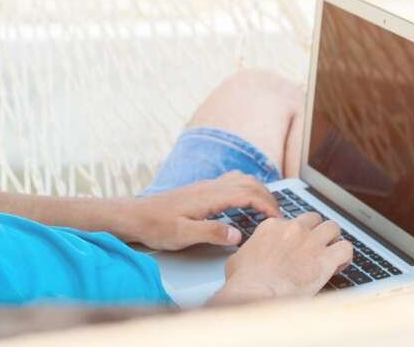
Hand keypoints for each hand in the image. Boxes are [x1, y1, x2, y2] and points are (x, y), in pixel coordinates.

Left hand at [123, 171, 282, 250]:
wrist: (134, 216)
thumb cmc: (156, 226)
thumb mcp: (183, 235)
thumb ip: (211, 233)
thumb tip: (237, 234)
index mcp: (209, 196)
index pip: (247, 194)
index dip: (266, 205)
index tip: (277, 218)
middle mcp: (209, 187)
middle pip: (247, 183)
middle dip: (267, 196)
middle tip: (279, 214)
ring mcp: (204, 187)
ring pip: (239, 179)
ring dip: (257, 189)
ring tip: (267, 205)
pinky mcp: (200, 190)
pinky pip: (230, 182)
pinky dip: (245, 188)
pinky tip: (244, 200)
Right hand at [210, 212, 352, 304]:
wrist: (256, 293)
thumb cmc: (245, 281)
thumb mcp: (238, 259)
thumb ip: (248, 252)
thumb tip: (247, 257)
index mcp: (272, 227)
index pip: (292, 221)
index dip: (297, 236)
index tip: (297, 248)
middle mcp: (294, 229)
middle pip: (315, 219)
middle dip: (317, 232)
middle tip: (316, 247)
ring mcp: (311, 242)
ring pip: (333, 228)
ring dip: (333, 240)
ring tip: (331, 254)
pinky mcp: (325, 259)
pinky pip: (346, 248)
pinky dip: (345, 256)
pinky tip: (339, 266)